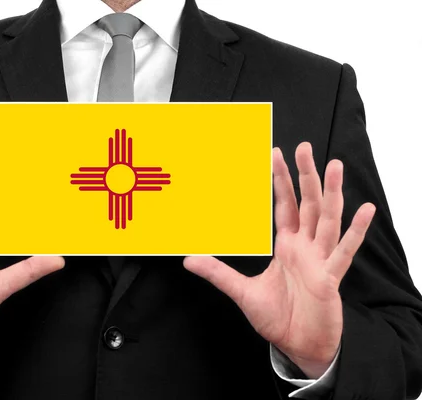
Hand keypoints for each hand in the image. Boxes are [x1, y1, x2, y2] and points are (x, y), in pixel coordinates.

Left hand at [183, 142, 375, 378]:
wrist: (297, 345)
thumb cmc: (277, 317)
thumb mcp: (242, 292)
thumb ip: (218, 273)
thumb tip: (188, 259)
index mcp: (287, 246)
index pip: (283, 206)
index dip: (280, 182)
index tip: (275, 156)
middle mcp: (305, 248)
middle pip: (306, 204)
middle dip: (305, 176)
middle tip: (302, 147)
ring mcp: (320, 260)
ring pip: (327, 219)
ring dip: (331, 193)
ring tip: (334, 165)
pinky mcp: (330, 278)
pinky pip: (344, 251)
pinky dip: (356, 231)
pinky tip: (365, 210)